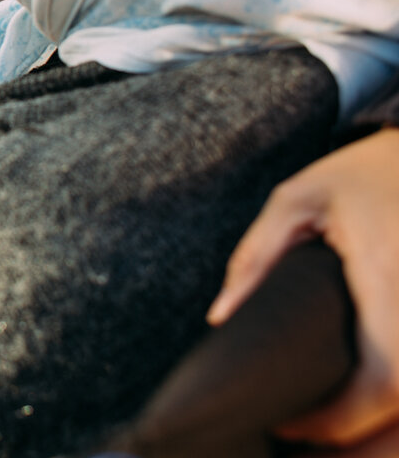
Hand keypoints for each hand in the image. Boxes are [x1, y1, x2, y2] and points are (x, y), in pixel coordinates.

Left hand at [207, 128, 398, 452]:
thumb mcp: (299, 197)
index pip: (385, 381)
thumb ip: (257, 255)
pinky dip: (397, 409)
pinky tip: (360, 409)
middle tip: (299, 446)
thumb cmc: (365, 170)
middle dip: (358, 444)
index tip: (285, 422)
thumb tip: (221, 316)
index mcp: (397, 282)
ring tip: (323, 438)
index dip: (336, 419)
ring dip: (381, 434)